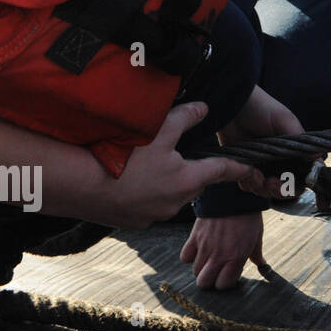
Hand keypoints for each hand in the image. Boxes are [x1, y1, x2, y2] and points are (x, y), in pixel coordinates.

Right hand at [98, 103, 257, 227]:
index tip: (252, 168)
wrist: (77, 185)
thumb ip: (185, 117)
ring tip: (147, 165)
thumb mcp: (158, 130)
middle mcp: (175, 203)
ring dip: (167, 181)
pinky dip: (146, 193)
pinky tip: (130, 180)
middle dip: (193, 169)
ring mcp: (154, 216)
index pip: (223, 170)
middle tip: (179, 154)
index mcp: (187, 180)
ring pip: (171, 194)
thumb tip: (204, 108)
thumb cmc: (120, 155)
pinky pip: (149, 205)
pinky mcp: (134, 222)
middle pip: (195, 182)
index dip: (239, 167)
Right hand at [180, 212, 265, 289]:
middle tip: (216, 271)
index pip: (223, 285)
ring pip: (195, 271)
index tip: (228, 275)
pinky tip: (199, 250)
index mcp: (236, 257)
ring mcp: (205, 247)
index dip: (225, 283)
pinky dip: (190, 257)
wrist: (234, 195)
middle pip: (204, 283)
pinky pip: (185, 257)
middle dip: (210, 281)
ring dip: (201, 269)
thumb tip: (261, 264)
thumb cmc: (248, 216)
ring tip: (209, 260)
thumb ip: (256, 253)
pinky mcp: (194, 237)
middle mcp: (219, 255)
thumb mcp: (257, 235)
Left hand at [220, 85, 316, 199]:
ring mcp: (263, 164)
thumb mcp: (284, 120)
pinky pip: (249, 185)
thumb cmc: (261, 107)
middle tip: (272, 183)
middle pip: (287, 187)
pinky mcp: (245, 166)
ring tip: (256, 176)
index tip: (299, 189)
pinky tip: (247, 172)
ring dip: (263, 188)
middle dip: (281, 190)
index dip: (304, 184)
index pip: (306, 173)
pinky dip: (249, 183)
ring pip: (267, 190)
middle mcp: (281, 160)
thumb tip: (319, 158)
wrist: (231, 105)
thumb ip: (300, 140)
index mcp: (295, 150)